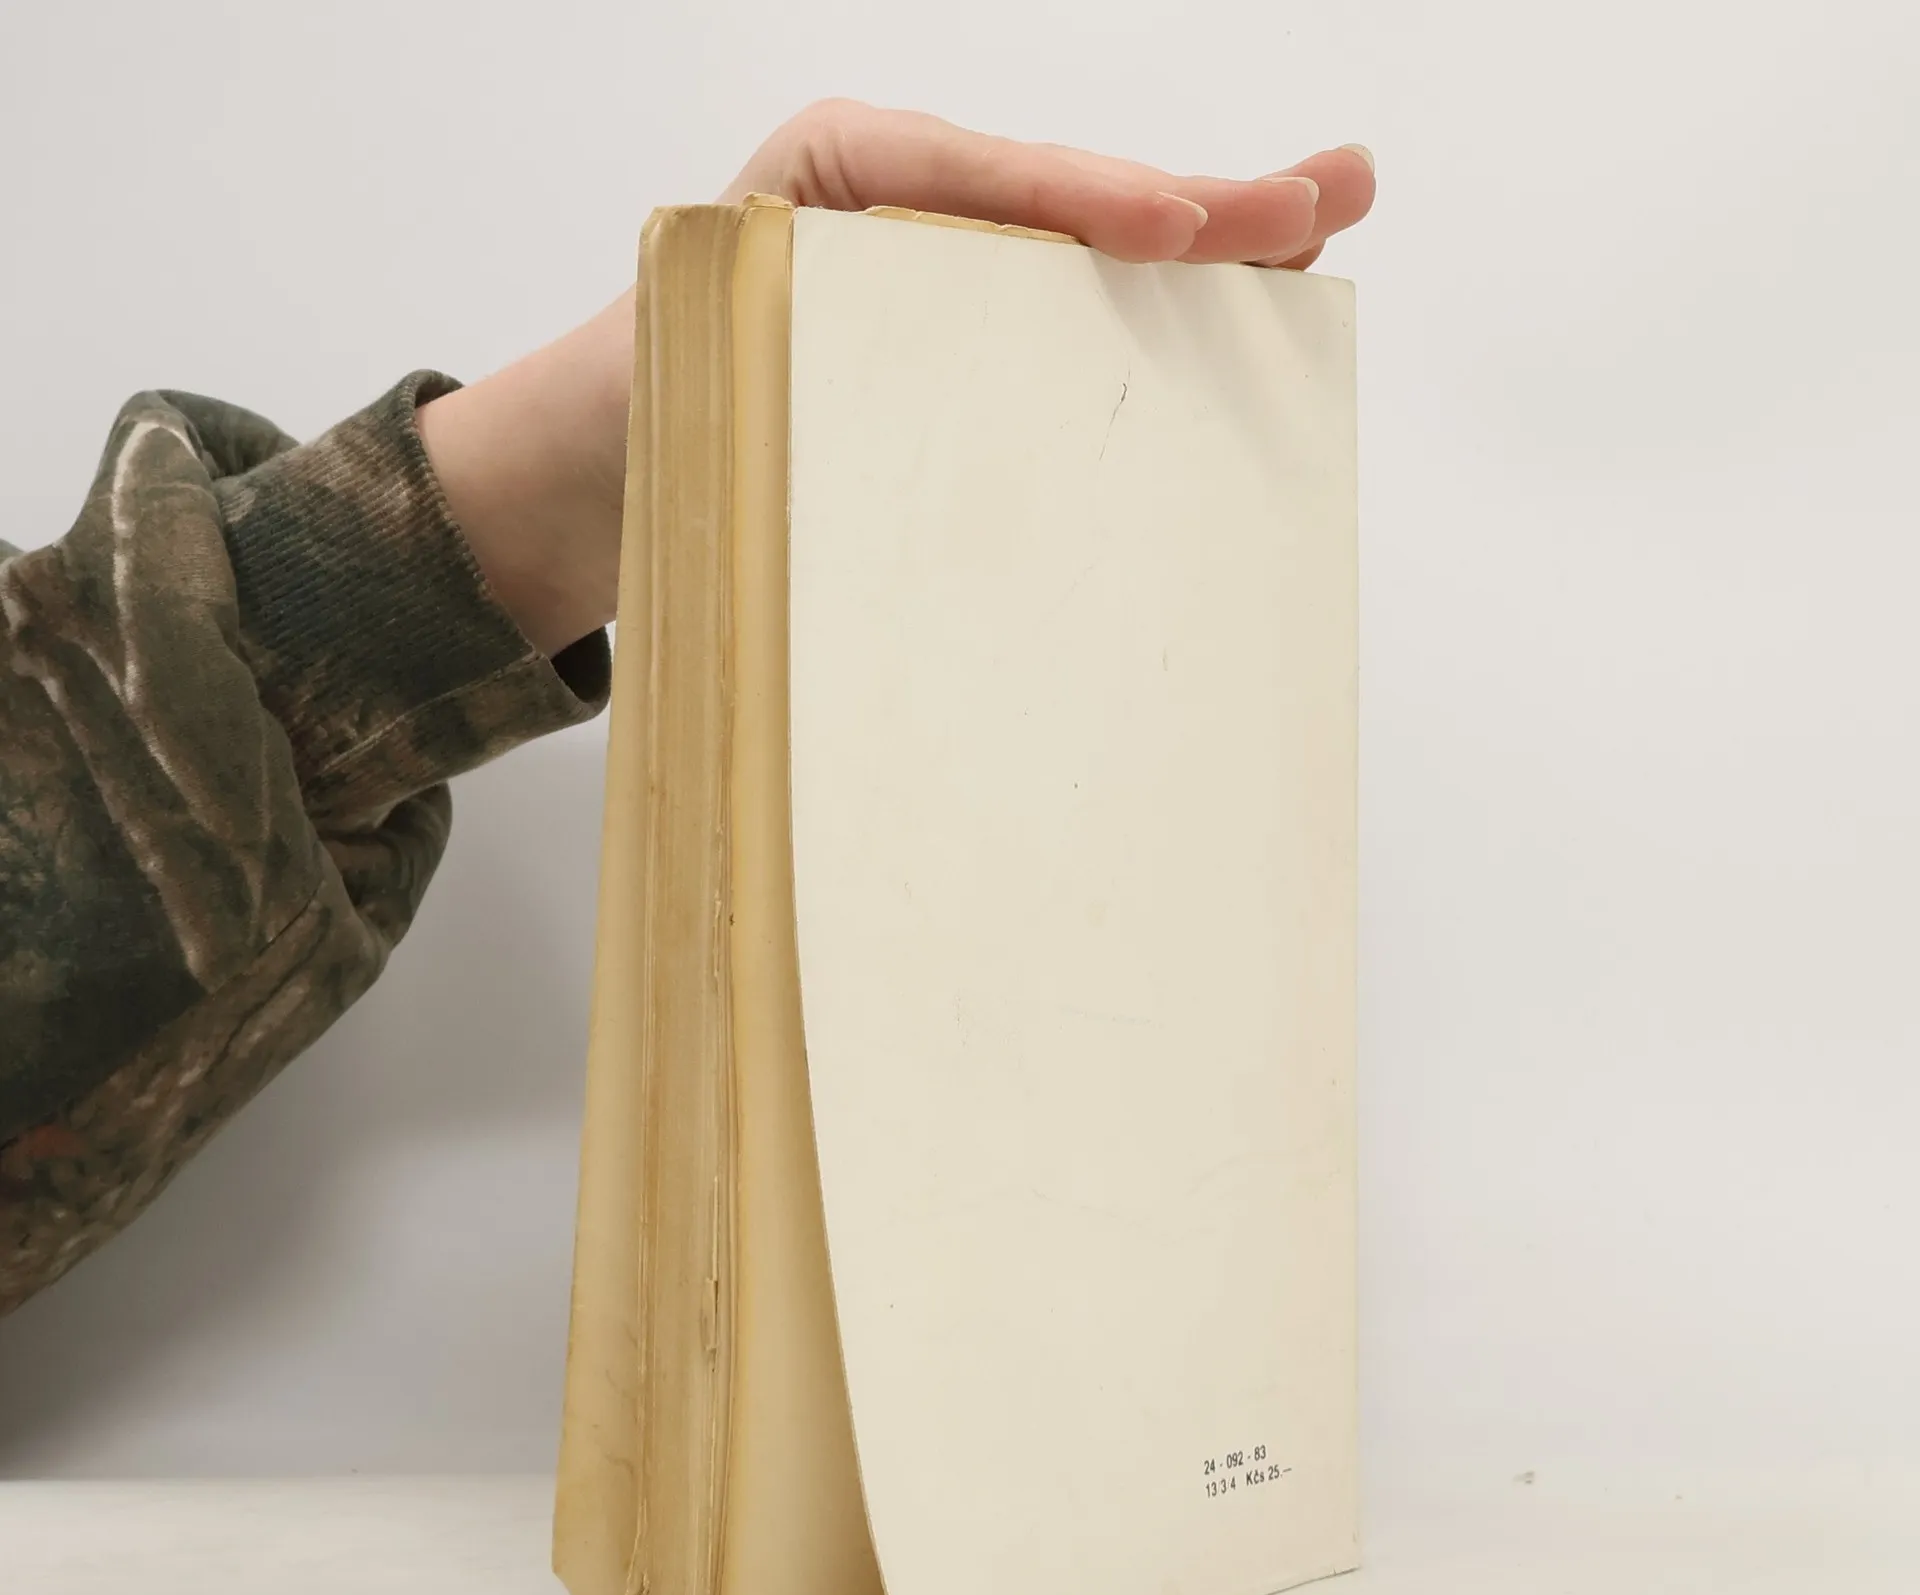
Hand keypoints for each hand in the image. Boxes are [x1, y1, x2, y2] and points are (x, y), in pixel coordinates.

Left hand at [420, 105, 1375, 655]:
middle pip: (1072, 205)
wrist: (595, 473)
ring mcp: (949, 293)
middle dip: (1203, 206)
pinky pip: (1071, 339)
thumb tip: (923, 422)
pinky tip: (1243, 327)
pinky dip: (1161, 333)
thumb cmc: (648, 400)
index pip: (981, 179)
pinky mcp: (966, 371)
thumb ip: (807, 346)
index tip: (1173, 227)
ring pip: (1093, 264)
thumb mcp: (707, 355)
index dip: (1083, 200)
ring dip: (1213, 256)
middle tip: (1329, 192)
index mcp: (844, 182)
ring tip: (1324, 227)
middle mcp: (911, 221)